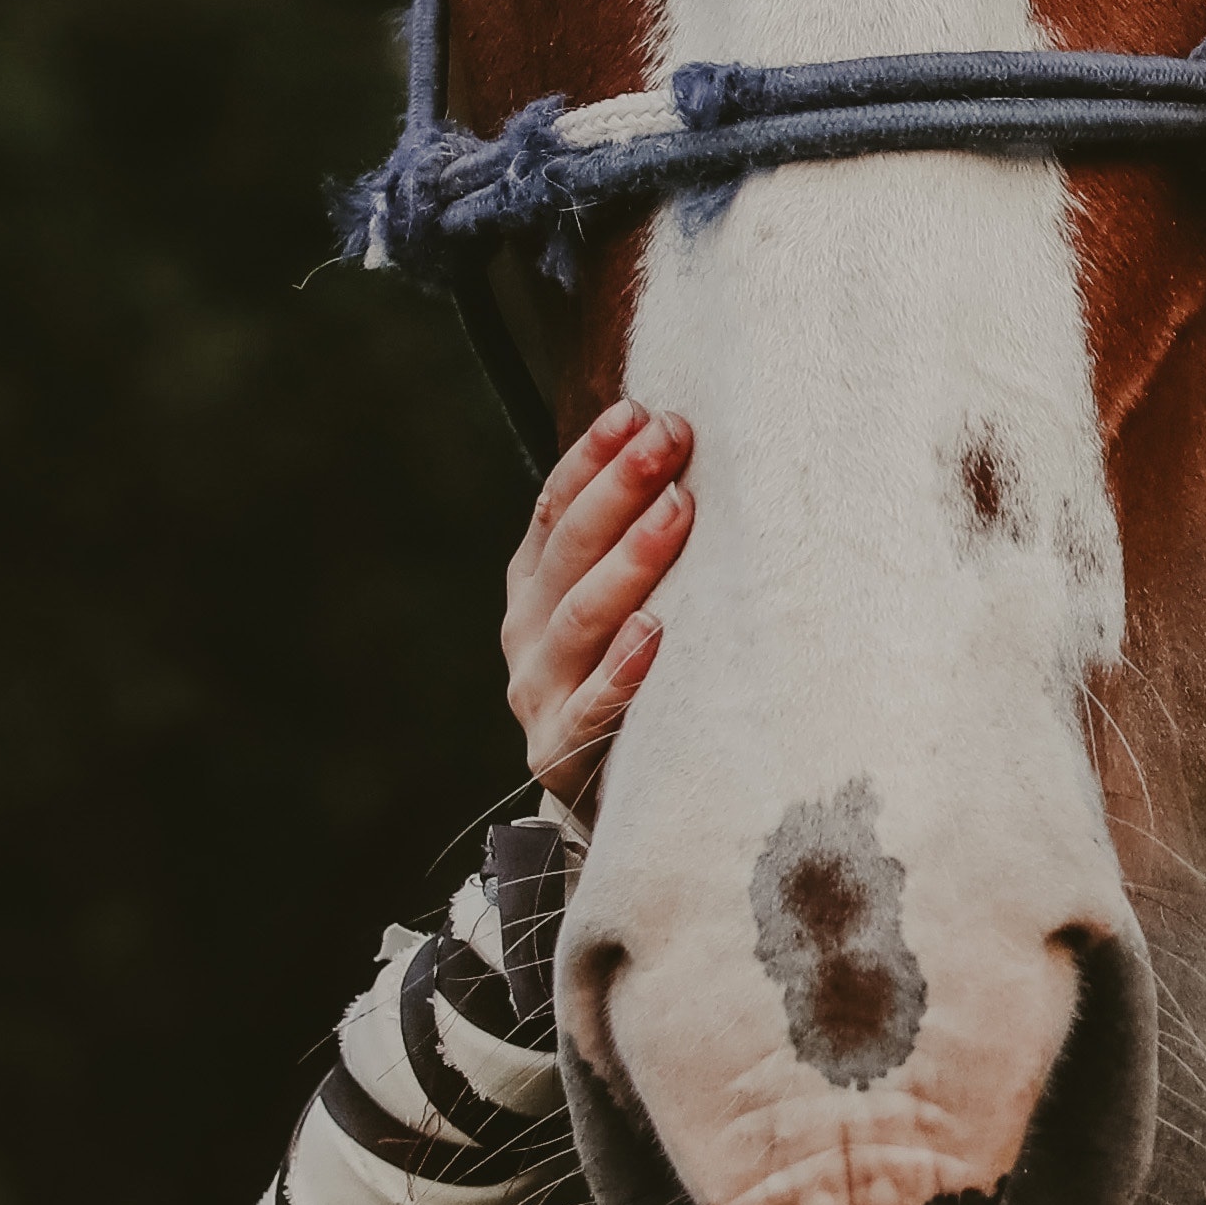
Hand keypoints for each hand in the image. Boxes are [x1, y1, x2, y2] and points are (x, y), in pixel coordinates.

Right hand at [503, 399, 690, 802]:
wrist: (610, 794)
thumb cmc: (633, 677)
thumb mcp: (618, 601)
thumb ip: (629, 542)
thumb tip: (679, 443)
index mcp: (533, 586)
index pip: (554, 508)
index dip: (591, 456)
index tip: (636, 410)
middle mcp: (526, 632)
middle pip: (570, 551)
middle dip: (620, 488)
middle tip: (669, 440)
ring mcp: (539, 691)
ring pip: (582, 616)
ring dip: (631, 559)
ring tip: (677, 511)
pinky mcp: (562, 750)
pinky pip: (597, 704)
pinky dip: (624, 665)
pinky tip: (656, 629)